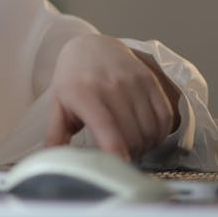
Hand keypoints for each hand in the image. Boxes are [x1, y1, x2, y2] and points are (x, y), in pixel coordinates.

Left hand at [45, 33, 180, 160]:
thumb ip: (55, 136)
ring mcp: (133, 82)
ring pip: (150, 129)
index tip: (119, 169)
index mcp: (84, 94)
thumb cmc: (72, 81)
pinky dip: (161, 133)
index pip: (107, 130)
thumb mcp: (58, 105)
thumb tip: (52, 162)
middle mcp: (111, 86)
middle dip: (130, 155)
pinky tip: (150, 136)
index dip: (117, 155)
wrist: (90, 46)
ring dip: (146, 146)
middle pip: (133, 135)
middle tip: (123, 158)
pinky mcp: (149, 79)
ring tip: (135, 148)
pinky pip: (165, 116)